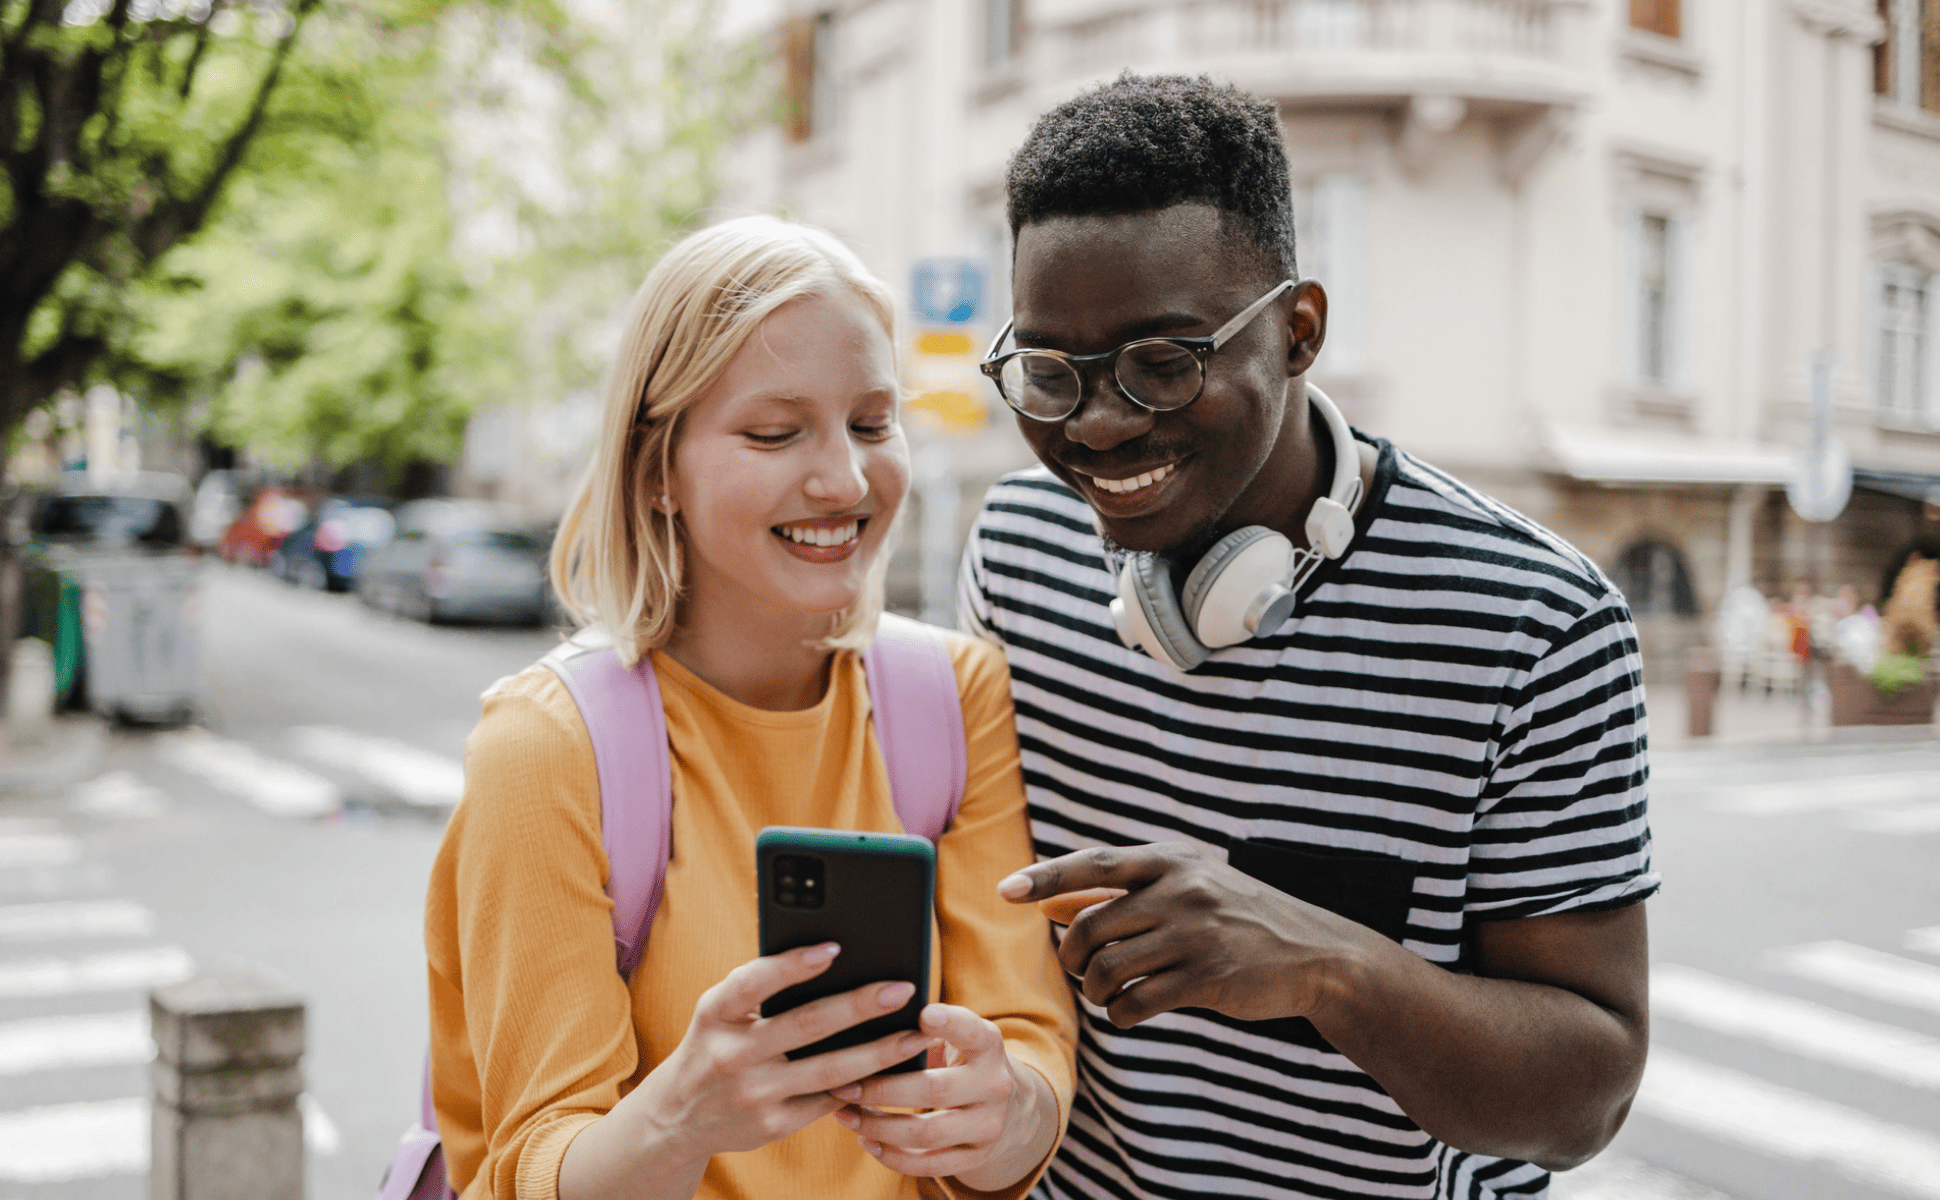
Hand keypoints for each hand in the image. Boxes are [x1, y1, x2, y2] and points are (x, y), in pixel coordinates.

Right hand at [631, 943, 935, 1159]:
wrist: (678, 1115)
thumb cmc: (715, 1043)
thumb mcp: (719, 1011)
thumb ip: (757, 987)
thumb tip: (827, 957)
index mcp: (716, 1014)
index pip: (753, 983)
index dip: (793, 965)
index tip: (834, 948)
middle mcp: (731, 1055)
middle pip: (806, 1026)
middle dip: (859, 1006)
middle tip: (903, 990)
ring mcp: (753, 1095)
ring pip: (829, 1071)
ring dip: (879, 1053)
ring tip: (915, 1036)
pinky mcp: (772, 1126)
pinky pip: (827, 1101)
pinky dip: (861, 1085)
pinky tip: (892, 1071)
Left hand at [828, 1004, 1050, 1188]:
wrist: (1006, 1104)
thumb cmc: (961, 1057)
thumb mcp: (957, 1035)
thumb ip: (924, 1027)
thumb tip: (866, 1020)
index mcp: (988, 1044)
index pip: (971, 1031)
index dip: (948, 1024)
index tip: (922, 1014)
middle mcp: (995, 1084)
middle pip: (933, 1090)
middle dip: (881, 1090)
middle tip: (843, 1086)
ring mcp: (988, 1125)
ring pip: (927, 1133)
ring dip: (878, 1126)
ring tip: (845, 1115)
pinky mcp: (977, 1156)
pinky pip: (931, 1165)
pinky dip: (893, 1157)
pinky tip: (866, 1141)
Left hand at [998, 842, 1375, 1026]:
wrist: (1315, 953)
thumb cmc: (1237, 918)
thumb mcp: (1185, 889)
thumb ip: (1118, 896)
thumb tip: (1049, 906)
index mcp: (1171, 860)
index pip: (1094, 864)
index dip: (1045, 877)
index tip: (1006, 891)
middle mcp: (1181, 890)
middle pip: (1091, 926)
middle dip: (1073, 957)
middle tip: (1080, 970)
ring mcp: (1196, 934)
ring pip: (1109, 968)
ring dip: (1095, 989)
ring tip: (1105, 993)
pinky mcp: (1209, 979)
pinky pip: (1138, 1002)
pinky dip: (1120, 1014)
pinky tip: (1127, 1013)